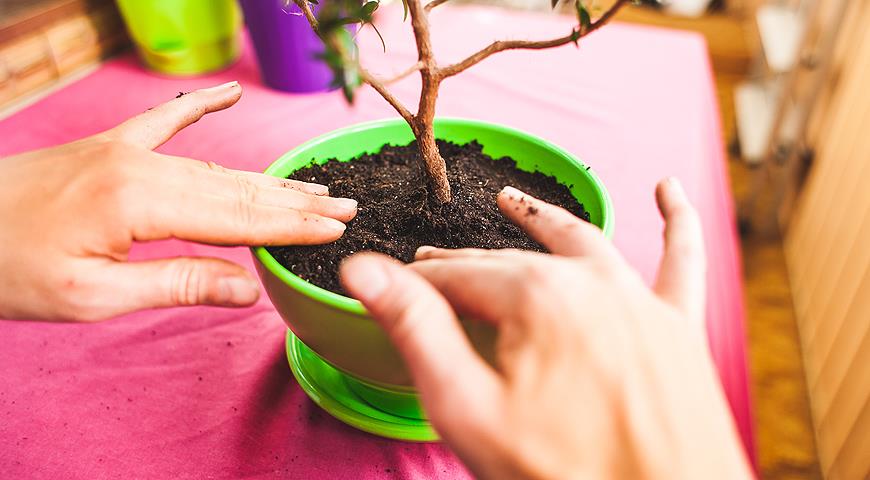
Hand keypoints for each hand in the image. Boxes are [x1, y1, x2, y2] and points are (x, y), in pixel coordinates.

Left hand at [0, 82, 356, 321]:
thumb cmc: (7, 268)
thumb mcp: (92, 295)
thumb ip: (175, 284)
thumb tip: (247, 288)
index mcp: (140, 202)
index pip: (239, 217)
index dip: (293, 225)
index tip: (339, 227)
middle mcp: (140, 165)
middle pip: (237, 188)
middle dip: (296, 200)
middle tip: (349, 204)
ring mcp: (124, 150)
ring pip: (213, 165)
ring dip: (267, 178)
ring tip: (313, 184)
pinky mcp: (107, 148)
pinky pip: (163, 122)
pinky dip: (199, 108)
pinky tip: (228, 95)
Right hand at [340, 179, 750, 478]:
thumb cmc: (563, 475)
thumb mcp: (469, 409)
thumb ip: (417, 330)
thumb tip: (363, 269)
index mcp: (538, 296)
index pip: (458, 276)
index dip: (418, 282)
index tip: (393, 287)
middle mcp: (593, 282)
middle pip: (510, 261)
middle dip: (463, 265)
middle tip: (428, 270)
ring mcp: (642, 301)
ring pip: (583, 243)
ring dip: (543, 220)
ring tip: (511, 201)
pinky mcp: (679, 327)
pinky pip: (681, 261)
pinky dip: (678, 223)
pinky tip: (670, 191)